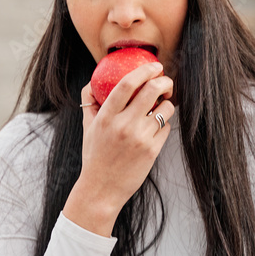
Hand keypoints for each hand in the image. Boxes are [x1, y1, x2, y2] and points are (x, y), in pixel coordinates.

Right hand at [75, 61, 175, 214]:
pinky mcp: (152, 151)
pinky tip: (155, 128)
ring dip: (166, 104)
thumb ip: (90, 103)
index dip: (144, 71)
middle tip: (165, 81)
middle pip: (152, 91)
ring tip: (160, 107)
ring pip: (165, 109)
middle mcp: (124, 125)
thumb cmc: (94, 156)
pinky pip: (166, 128)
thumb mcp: (88, 128)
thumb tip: (93, 81)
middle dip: (164, 81)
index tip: (154, 66)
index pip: (127, 83)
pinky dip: (163, 124)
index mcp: (106, 117)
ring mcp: (140, 138)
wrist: (101, 189)